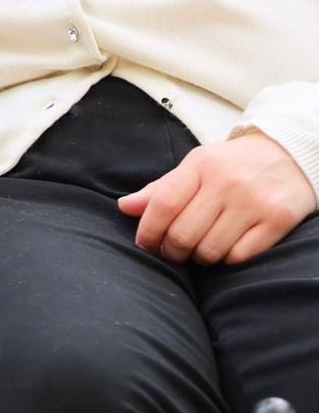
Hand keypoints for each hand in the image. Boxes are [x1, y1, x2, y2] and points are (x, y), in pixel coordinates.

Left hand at [118, 132, 316, 265]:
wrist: (288, 154)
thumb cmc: (232, 164)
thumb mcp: (196, 166)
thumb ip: (161, 188)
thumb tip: (124, 207)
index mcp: (200, 164)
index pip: (163, 204)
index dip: (148, 230)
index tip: (145, 244)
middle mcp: (226, 182)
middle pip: (183, 234)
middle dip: (172, 250)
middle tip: (174, 250)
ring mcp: (253, 202)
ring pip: (210, 250)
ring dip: (200, 257)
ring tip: (201, 247)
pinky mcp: (276, 220)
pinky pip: (239, 257)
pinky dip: (228, 259)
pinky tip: (228, 246)